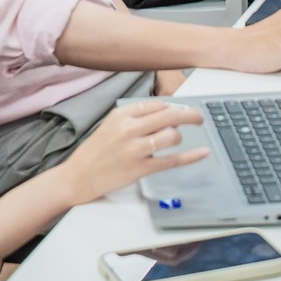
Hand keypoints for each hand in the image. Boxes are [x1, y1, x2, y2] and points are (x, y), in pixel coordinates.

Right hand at [53, 100, 207, 204]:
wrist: (77, 177)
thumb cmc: (95, 152)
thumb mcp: (110, 126)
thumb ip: (135, 119)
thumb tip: (166, 116)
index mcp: (120, 115)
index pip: (156, 104)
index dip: (173, 106)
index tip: (181, 110)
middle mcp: (128, 129)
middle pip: (168, 115)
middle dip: (190, 115)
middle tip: (198, 118)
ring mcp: (134, 149)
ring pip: (171, 136)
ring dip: (179, 137)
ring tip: (175, 141)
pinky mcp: (140, 168)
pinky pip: (171, 160)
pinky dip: (190, 157)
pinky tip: (202, 153)